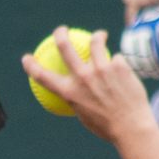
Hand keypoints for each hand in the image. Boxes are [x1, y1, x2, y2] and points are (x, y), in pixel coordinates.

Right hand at [23, 26, 156, 145]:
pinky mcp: (119, 66)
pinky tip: (122, 66)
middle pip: (65, 47)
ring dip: (96, 37)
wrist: (132, 128)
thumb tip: (73, 95)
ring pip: (95, 42)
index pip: (42, 76)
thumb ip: (79, 101)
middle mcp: (83, 78)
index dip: (31, 65)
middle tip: (61, 30)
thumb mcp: (85, 117)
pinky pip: (117, 59)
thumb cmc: (108, 127)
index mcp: (69, 92)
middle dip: (60, 34)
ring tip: (99, 36)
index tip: (27, 58)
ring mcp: (101, 69)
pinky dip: (118, 63)